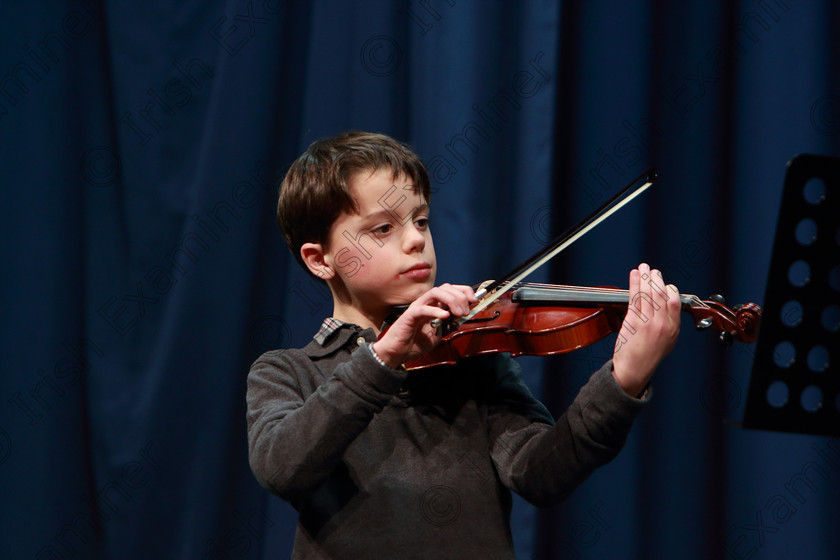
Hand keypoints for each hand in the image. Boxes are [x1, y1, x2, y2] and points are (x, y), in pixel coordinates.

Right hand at [372, 283, 476, 367]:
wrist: (397, 353)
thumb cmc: (414, 343)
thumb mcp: (438, 334)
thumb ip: (448, 326)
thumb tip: (461, 319)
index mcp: (434, 305)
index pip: (451, 290)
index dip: (465, 292)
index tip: (475, 301)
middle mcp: (426, 302)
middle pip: (446, 287)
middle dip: (461, 296)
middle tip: (467, 311)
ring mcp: (418, 307)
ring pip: (436, 292)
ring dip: (451, 300)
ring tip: (458, 313)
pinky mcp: (410, 315)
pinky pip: (423, 308)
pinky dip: (436, 310)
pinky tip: (445, 316)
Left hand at [612, 263, 680, 396]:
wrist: (633, 372)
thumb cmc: (647, 356)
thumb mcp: (666, 341)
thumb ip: (667, 323)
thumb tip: (665, 302)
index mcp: (673, 329)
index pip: (674, 302)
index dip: (669, 289)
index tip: (664, 283)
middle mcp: (662, 325)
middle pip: (661, 295)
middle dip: (656, 279)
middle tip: (652, 270)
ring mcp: (647, 323)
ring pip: (648, 294)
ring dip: (645, 278)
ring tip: (643, 268)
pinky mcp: (633, 323)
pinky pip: (634, 299)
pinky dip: (634, 284)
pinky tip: (634, 276)